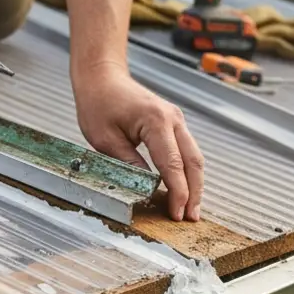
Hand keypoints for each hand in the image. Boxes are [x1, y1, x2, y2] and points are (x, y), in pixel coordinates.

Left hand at [74, 65, 204, 220]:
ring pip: (194, 156)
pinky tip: (185, 188)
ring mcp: (176, 119)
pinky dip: (188, 171)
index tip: (178, 214)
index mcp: (156, 122)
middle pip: (193, 162)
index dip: (178, 193)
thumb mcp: (105, 140)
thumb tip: (147, 190)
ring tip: (191, 208)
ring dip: (195, 183)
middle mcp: (173, 119)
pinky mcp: (174, 123)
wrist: (102, 76)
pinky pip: (187, 150)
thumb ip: (129, 165)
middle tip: (191, 218)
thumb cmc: (99, 102)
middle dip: (194, 192)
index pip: (173, 165)